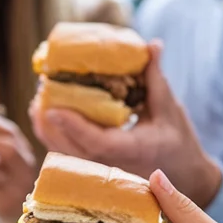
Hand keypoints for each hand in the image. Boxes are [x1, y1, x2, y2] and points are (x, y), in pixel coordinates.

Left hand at [31, 41, 222, 207]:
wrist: (184, 177)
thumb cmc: (179, 142)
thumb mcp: (170, 109)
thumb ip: (156, 79)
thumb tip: (152, 45)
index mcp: (132, 150)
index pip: (97, 143)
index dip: (73, 127)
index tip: (53, 109)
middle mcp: (113, 165)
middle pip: (72, 150)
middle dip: (51, 124)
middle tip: (39, 95)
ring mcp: (102, 172)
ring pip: (66, 156)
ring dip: (47, 131)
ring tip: (37, 104)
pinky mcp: (96, 171)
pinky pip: (69, 157)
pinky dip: (55, 139)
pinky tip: (45, 119)